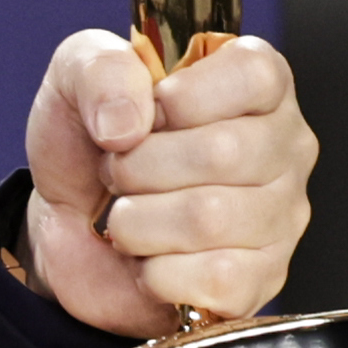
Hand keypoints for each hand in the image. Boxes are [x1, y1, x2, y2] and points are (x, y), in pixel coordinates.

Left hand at [22, 28, 316, 338]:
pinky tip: (148, 259)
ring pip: (210, 218)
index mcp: (258, 85)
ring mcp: (280, 218)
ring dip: (137, 221)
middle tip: (118, 172)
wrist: (64, 226)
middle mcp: (284, 148)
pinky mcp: (258, 280)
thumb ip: (100, 68)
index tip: (147, 115)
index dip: (182, 99)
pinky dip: (155, 274)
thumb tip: (128, 122)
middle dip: (138, 167)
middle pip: (223, 152)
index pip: (254, 76)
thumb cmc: (88, 146)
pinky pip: (212, 279)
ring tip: (128, 215)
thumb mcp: (75, 79)